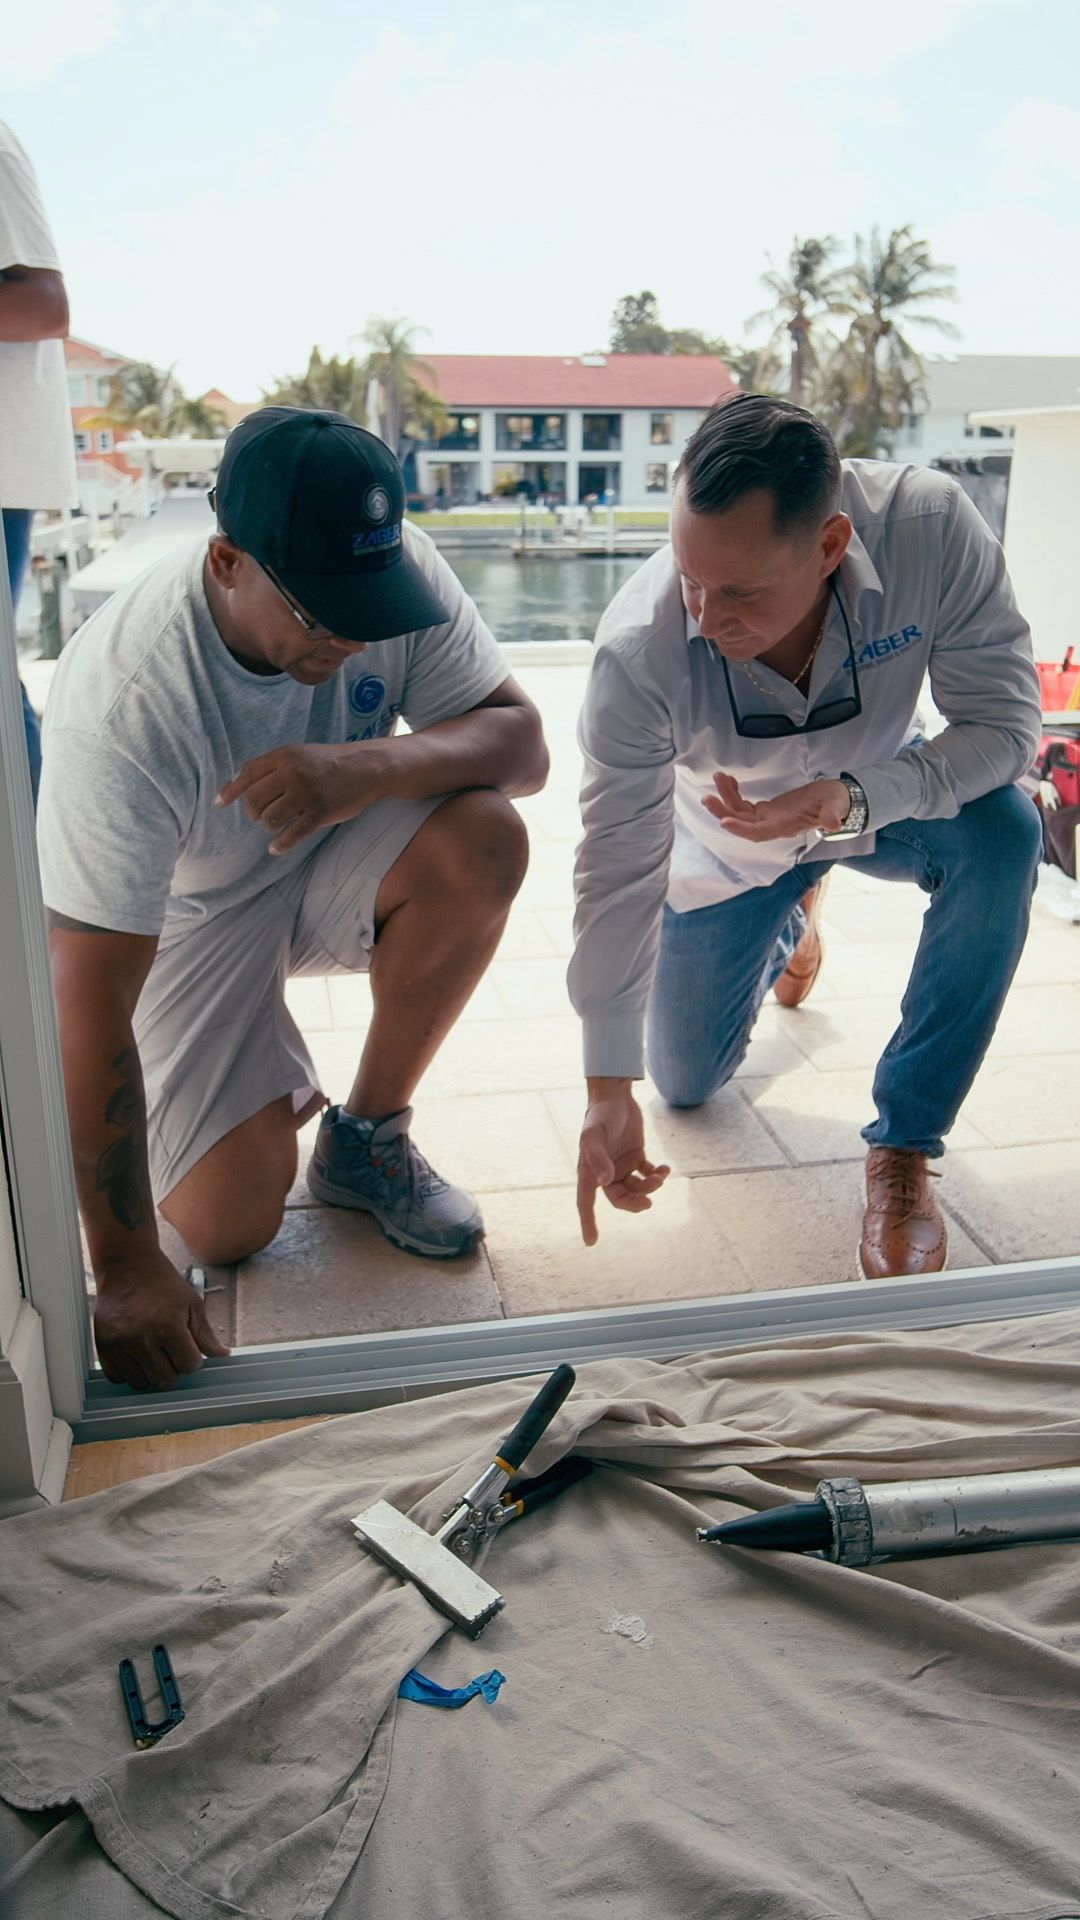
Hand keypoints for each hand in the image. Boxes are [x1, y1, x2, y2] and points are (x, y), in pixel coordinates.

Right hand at [95, 1250, 230, 1391]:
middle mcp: (142, 1338)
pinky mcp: (103, 1345)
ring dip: (151, 1374)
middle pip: (165, 1379)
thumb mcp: (191, 1303)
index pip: (188, 1366)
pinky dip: (128, 1373)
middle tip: (171, 1352)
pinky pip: (117, 1377)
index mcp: (168, 1326)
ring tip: (154, 1355)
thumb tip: (223, 1355)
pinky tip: (136, 1358)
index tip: (188, 1349)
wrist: (127, 1266)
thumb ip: (205, 1334)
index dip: (192, 1360)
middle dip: (174, 1369)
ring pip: (141, 1382)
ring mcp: (120, 1343)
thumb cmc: (161, 1282)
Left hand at [217, 744, 382, 853]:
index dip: (231, 790)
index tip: (220, 803)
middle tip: (262, 815)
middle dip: (254, 812)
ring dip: (268, 825)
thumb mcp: (298, 755)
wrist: (366, 767)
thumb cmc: (328, 763)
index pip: (248, 774)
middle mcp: (292, 773)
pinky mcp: (320, 811)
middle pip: (254, 800)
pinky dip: (281, 844)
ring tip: (277, 824)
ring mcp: (306, 793)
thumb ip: (272, 767)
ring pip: (269, 819)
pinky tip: (276, 848)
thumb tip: (238, 785)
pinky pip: (293, 834)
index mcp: (284, 757)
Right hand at [577, 1082, 670, 1245]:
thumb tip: (606, 1182)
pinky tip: (665, 1169)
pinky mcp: (636, 1156)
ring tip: (659, 1176)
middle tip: (648, 1203)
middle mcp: (605, 1172)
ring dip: (649, 1187)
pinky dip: (657, 1174)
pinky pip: (647, 1173)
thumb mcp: (594, 1135)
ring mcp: (621, 1166)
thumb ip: (598, 1158)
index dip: (588, 1222)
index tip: (591, 1242)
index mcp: (589, 1170)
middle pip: (619, 1198)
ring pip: (636, 1188)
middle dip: (634, 1203)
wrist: (615, 1095)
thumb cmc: (600, 1115)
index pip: (586, 1201)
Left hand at [703, 772, 850, 842]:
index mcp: (786, 827)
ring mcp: (768, 818)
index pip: (759, 833)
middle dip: (723, 812)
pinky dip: (734, 794)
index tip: (724, 821)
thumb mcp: (836, 806)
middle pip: (742, 823)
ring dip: (725, 798)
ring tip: (718, 777)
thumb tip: (833, 824)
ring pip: (740, 813)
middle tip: (707, 798)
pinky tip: (729, 780)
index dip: (741, 829)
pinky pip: (744, 805)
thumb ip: (832, 814)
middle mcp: (773, 826)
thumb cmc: (837, 803)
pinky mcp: (767, 809)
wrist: (837, 801)